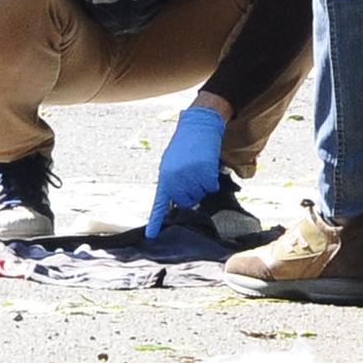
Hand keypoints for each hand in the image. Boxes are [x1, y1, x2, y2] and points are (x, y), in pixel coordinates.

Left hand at [147, 104, 229, 235]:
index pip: (159, 203)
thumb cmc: (185, 144)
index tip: (151, 237)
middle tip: (192, 176)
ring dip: (203, 184)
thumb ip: (172, 181)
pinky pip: (211, 186)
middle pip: (186, 202)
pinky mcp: (204, 171)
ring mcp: (189, 176)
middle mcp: (175, 179)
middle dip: (192, 193)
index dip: (155, 222)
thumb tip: (177, 199)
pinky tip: (206, 165)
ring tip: (198, 166)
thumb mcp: (172, 163)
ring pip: (200, 194)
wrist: (198, 125)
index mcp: (164, 177)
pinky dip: (212, 179)